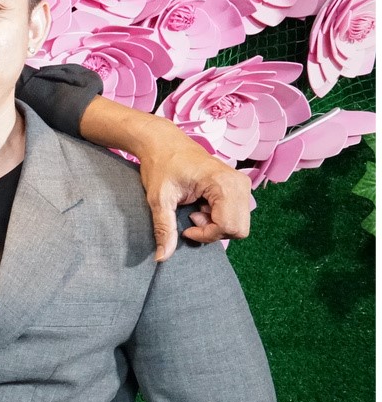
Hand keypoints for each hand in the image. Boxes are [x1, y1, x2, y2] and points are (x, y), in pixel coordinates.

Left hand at [135, 128, 252, 260]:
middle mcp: (240, 183)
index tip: (185, 227)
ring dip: (215, 224)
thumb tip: (162, 258)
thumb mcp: (159, 200)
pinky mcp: (238, 187)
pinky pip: (236, 215)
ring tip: (195, 209)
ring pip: (238, 224)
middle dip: (213, 231)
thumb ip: (164, 229)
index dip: (206, 234)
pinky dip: (218, 217)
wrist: (163, 143)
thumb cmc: (161, 165)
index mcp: (224, 183)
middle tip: (191, 216)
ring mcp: (242, 185)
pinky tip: (201, 205)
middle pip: (238, 229)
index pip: (229, 226)